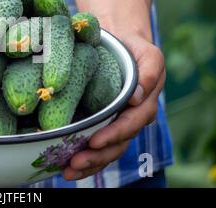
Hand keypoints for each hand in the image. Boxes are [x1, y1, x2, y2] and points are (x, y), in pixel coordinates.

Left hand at [63, 33, 165, 179]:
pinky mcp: (103, 125)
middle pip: (117, 144)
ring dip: (88, 164)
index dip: (113, 134)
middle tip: (74, 162)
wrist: (122, 44)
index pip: (130, 125)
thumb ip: (149, 74)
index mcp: (144, 106)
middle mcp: (131, 119)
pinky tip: (66, 168)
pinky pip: (97, 147)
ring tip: (67, 171)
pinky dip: (84, 159)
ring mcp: (117, 124)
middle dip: (96, 156)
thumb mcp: (149, 55)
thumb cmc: (135, 49)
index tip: (94, 141)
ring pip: (106, 151)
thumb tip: (136, 99)